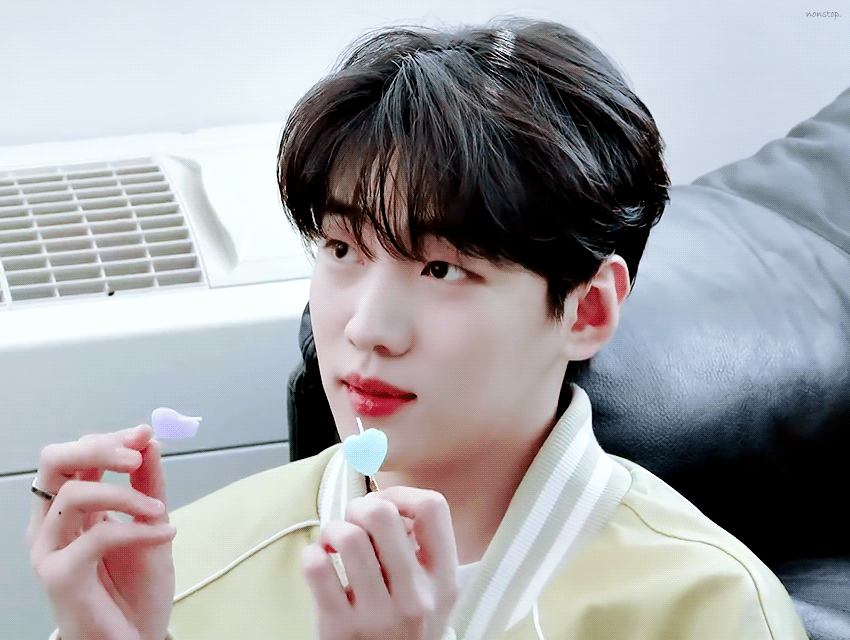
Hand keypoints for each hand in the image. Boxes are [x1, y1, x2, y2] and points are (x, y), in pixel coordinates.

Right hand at [26, 425, 176, 639]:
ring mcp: (51, 549)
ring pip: (74, 494)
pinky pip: (97, 537)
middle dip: (98, 448)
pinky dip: (138, 530)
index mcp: (72, 505)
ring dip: (125, 494)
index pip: (76, 454)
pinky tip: (166, 533)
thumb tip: (149, 440)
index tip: (145, 435)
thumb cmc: (137, 586)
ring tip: (159, 510)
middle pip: (54, 462)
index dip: (110, 439)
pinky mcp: (60, 576)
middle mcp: (52, 523)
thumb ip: (148, 484)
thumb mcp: (151, 523)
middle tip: (136, 458)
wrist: (135, 637)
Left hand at [302, 486, 459, 639]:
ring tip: (335, 543)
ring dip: (333, 530)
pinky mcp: (339, 627)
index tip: (387, 505)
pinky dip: (312, 555)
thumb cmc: (405, 628)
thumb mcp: (431, 592)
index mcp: (442, 580)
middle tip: (355, 522)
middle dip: (359, 507)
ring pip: (348, 537)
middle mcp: (415, 596)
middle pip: (382, 514)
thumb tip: (387, 505)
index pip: (433, 508)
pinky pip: (316, 568)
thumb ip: (420, 550)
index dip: (401, 495)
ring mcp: (377, 614)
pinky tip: (320, 563)